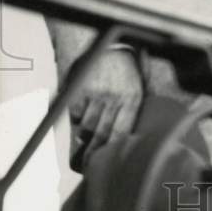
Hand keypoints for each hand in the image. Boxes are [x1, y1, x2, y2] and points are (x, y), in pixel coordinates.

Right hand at [67, 48, 143, 170]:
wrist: (109, 43)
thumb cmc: (125, 72)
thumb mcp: (136, 89)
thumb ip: (130, 113)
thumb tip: (121, 143)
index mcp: (132, 100)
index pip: (121, 134)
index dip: (111, 153)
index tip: (103, 166)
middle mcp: (115, 98)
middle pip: (101, 134)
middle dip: (92, 154)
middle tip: (85, 166)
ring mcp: (97, 93)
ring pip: (86, 124)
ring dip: (84, 131)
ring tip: (85, 130)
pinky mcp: (81, 88)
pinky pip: (75, 111)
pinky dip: (76, 113)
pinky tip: (82, 106)